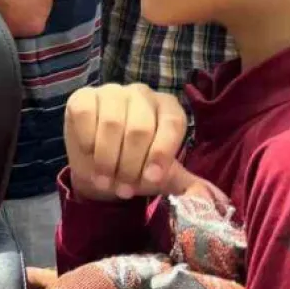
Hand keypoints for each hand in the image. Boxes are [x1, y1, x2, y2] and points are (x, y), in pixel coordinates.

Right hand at [65, 84, 193, 200]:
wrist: (98, 167)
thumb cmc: (135, 167)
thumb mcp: (162, 176)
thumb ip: (186, 184)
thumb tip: (206, 196)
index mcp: (168, 107)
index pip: (172, 123)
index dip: (161, 153)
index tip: (151, 180)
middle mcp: (142, 94)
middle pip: (140, 128)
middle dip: (131, 166)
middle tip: (124, 189)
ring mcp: (111, 92)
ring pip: (112, 124)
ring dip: (107, 160)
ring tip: (106, 181)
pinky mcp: (83, 96)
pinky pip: (86, 116)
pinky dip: (87, 142)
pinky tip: (89, 155)